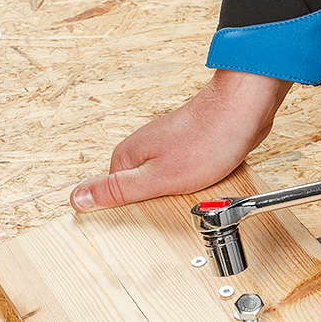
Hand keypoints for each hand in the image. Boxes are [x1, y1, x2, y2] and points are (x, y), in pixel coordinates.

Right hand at [70, 70, 290, 211]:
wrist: (244, 109)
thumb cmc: (207, 140)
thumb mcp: (156, 178)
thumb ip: (117, 191)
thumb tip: (76, 198)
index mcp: (126, 157)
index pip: (113, 197)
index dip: (131, 211)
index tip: (151, 212)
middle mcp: (140, 150)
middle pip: (137, 193)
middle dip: (157, 203)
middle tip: (178, 200)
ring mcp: (162, 149)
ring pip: (160, 186)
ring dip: (178, 194)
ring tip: (194, 190)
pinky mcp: (183, 150)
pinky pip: (181, 177)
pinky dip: (192, 184)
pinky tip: (204, 183)